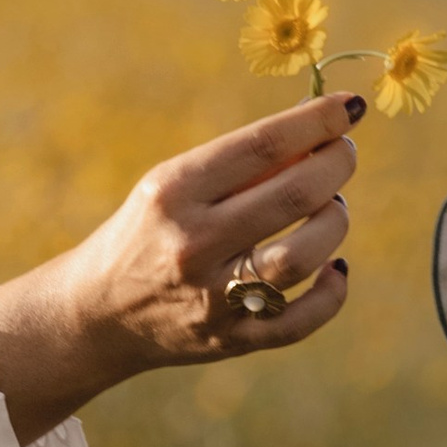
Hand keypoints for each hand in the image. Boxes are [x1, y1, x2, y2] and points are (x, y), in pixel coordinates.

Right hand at [0, 94, 358, 445]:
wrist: (98, 313)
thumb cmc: (149, 231)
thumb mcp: (173, 185)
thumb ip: (242, 163)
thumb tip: (320, 126)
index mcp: (173, 193)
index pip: (262, 146)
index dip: (316, 121)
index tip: (348, 107)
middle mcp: (192, 245)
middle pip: (294, 196)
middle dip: (336, 164)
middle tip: (343, 152)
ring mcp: (212, 298)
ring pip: (303, 257)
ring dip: (335, 220)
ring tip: (332, 206)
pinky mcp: (231, 340)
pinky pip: (303, 319)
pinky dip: (332, 290)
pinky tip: (333, 265)